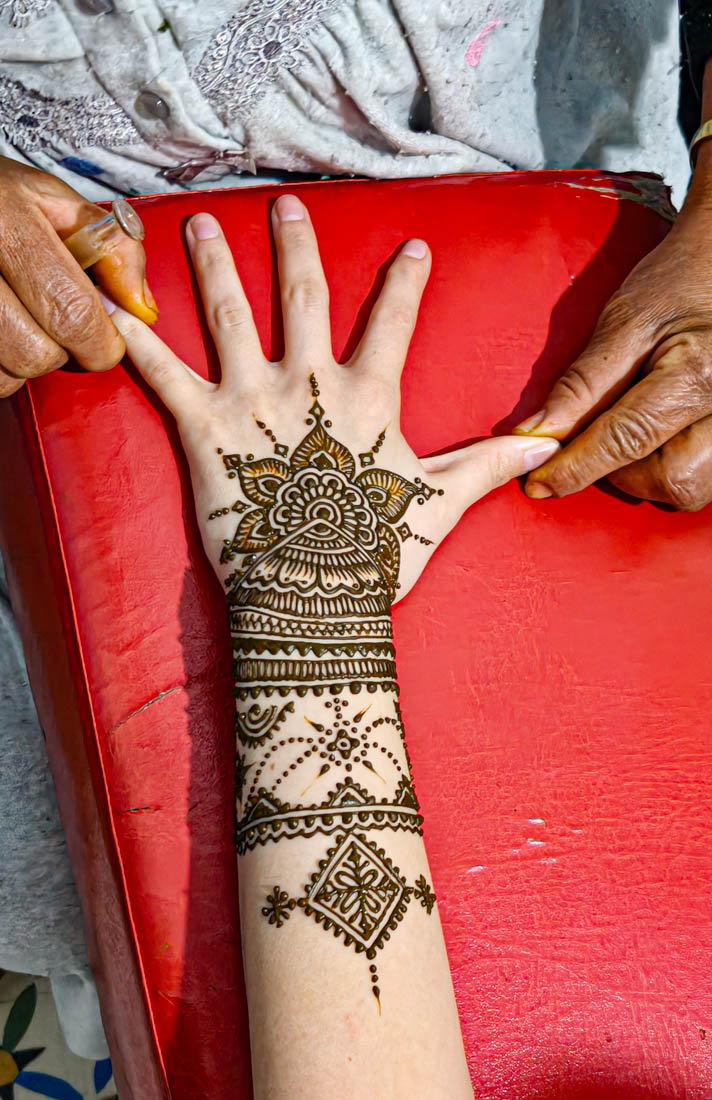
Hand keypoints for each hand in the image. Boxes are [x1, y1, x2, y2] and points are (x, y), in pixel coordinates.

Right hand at [0, 156, 156, 396]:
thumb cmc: (2, 201)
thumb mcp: (59, 203)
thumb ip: (113, 251)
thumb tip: (141, 308)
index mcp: (8, 224)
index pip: (72, 312)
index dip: (101, 342)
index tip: (107, 342)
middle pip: (37, 352)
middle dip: (62, 352)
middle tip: (60, 326)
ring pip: (8, 374)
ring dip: (28, 362)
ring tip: (28, 324)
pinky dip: (3, 368)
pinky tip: (7, 334)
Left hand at [104, 194, 558, 599]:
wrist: (312, 597)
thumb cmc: (376, 553)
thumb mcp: (439, 504)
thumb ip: (486, 465)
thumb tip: (546, 446)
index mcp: (364, 397)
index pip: (391, 323)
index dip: (404, 283)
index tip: (414, 246)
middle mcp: (306, 383)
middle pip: (301, 298)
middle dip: (294, 248)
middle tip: (285, 205)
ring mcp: (250, 401)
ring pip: (228, 316)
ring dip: (214, 265)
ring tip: (197, 224)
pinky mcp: (203, 430)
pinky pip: (163, 377)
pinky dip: (135, 342)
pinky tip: (111, 307)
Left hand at [515, 169, 711, 510]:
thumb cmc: (680, 280)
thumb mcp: (624, 320)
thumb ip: (581, 384)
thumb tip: (537, 433)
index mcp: (699, 375)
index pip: (626, 440)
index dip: (575, 467)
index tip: (538, 483)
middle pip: (671, 479)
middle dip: (623, 474)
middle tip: (597, 442)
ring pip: (691, 487)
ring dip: (650, 476)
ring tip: (631, 436)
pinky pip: (705, 476)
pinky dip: (672, 469)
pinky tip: (656, 443)